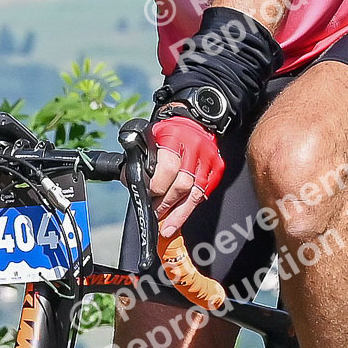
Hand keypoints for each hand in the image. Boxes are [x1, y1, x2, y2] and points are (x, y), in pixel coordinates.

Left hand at [149, 116, 224, 235]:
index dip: (157, 186)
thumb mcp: (149, 137)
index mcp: (173, 137)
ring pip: (195, 193)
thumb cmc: (168, 132)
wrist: (194, 120)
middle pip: (182, 184)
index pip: (168, 167)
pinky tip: (180, 216)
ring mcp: (208, 159)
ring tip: (167, 227)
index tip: (148, 196)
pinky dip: (190, 207)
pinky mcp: (217, 168)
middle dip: (166, 203)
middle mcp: (193, 148)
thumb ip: (140, 159)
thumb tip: (131, 183)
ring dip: (179, 213)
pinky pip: (203, 194)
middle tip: (155, 213)